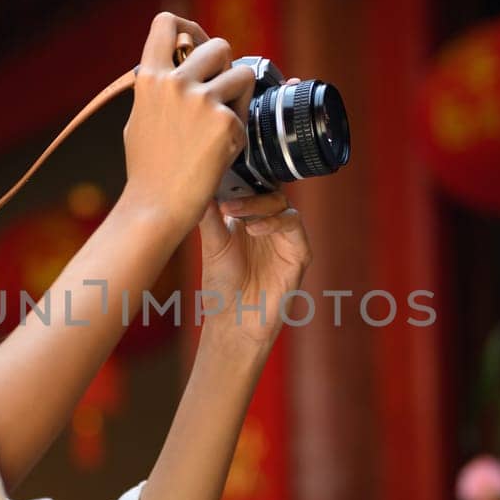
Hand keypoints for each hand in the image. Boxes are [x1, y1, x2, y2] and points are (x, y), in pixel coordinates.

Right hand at [121, 12, 256, 238]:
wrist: (158, 205)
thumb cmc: (148, 168)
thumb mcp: (139, 117)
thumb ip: (157, 89)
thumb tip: (172, 67)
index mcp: (150, 77)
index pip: (166, 23)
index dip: (185, 27)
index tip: (193, 42)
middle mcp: (176, 83)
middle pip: (219, 45)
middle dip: (225, 66)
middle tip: (219, 91)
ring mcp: (203, 102)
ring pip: (243, 74)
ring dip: (240, 95)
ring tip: (223, 121)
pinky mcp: (227, 123)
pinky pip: (246, 113)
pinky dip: (239, 128)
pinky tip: (221, 148)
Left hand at [196, 186, 311, 348]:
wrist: (235, 322)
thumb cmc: (223, 287)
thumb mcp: (212, 246)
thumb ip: (209, 217)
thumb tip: (201, 187)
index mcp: (246, 219)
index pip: (250, 187)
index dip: (238, 179)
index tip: (219, 177)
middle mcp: (267, 224)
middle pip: (267, 190)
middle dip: (248, 191)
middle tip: (227, 201)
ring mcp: (284, 238)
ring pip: (282, 204)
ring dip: (260, 205)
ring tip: (237, 215)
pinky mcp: (298, 253)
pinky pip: (294, 226)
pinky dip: (276, 223)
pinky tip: (254, 230)